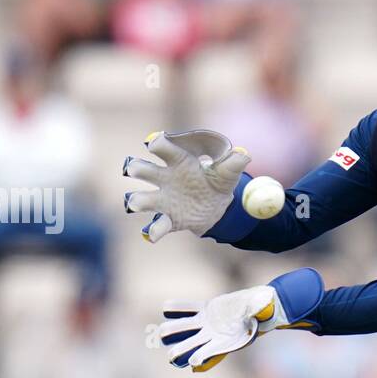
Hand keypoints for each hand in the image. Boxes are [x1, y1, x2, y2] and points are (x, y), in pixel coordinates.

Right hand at [123, 129, 249, 242]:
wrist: (219, 208)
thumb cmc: (217, 183)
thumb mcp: (227, 173)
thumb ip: (232, 164)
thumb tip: (243, 156)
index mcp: (178, 161)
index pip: (163, 147)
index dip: (157, 143)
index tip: (155, 142)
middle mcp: (165, 178)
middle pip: (143, 169)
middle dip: (136, 168)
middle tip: (133, 169)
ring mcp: (163, 199)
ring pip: (142, 198)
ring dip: (137, 200)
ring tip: (135, 202)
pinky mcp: (168, 219)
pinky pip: (156, 226)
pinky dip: (153, 231)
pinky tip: (152, 235)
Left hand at [158, 285, 281, 371]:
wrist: (261, 304)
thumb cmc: (264, 312)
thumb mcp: (263, 313)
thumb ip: (258, 313)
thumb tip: (254, 311)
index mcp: (227, 340)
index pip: (211, 352)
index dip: (202, 358)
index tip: (194, 361)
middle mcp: (214, 335)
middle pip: (193, 345)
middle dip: (180, 351)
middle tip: (171, 356)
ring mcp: (207, 323)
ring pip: (186, 327)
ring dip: (174, 330)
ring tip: (161, 332)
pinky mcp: (207, 309)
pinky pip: (189, 308)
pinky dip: (177, 308)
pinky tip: (166, 307)